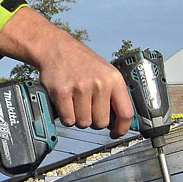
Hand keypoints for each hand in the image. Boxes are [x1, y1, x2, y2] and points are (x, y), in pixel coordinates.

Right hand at [0, 8, 134, 133]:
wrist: (57, 48)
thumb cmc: (82, 63)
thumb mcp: (105, 73)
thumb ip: (114, 95)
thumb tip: (120, 122)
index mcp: (114, 79)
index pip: (126, 113)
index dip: (121, 128)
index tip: (116, 132)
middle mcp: (99, 83)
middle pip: (101, 123)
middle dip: (94, 121)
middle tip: (88, 109)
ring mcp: (80, 88)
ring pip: (84, 123)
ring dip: (78, 118)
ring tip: (75, 103)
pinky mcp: (62, 92)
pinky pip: (68, 120)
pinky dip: (66, 116)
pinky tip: (66, 104)